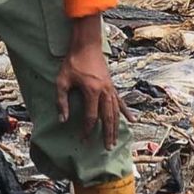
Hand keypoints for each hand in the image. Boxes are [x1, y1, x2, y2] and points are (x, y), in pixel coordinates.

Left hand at [56, 18, 128, 149]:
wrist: (86, 45)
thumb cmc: (72, 62)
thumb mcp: (62, 81)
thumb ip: (61, 101)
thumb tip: (62, 120)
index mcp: (92, 91)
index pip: (91, 116)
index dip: (87, 130)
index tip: (83, 139)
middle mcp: (104, 91)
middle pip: (108, 117)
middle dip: (107, 134)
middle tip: (107, 148)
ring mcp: (110, 88)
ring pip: (116, 112)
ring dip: (116, 127)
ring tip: (115, 140)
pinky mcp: (112, 86)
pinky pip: (120, 101)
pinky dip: (126, 111)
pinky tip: (132, 120)